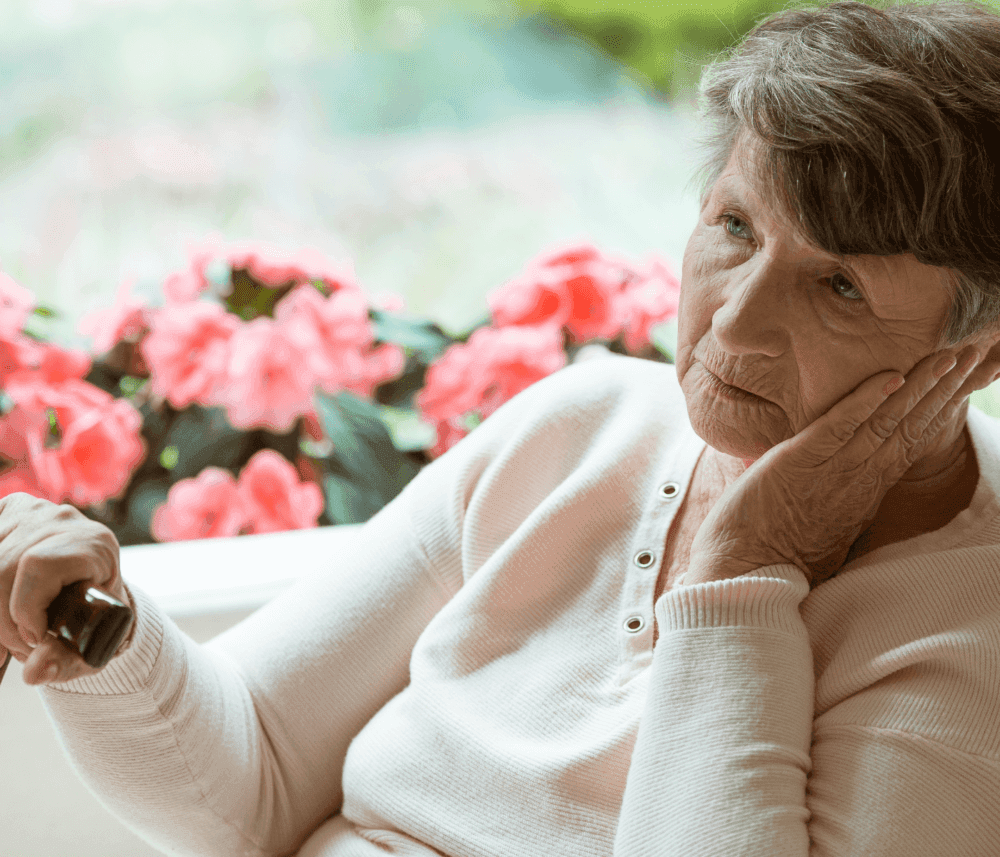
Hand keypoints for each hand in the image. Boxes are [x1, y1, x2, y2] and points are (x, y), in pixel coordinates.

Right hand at [0, 492, 124, 684]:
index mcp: (94, 543)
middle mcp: (62, 519)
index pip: (39, 565)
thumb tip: (34, 673)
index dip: (25, 606)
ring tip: (8, 634)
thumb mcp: (89, 642)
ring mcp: (32, 512)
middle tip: (15, 647)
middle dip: (2, 621)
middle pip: (3, 568)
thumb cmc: (93, 617)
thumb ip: (63, 661)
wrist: (90, 588)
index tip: (34, 638)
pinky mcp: (7, 511)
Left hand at [685, 345, 985, 587]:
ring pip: (886, 421)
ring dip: (919, 386)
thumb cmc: (771, 554)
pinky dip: (864, 400)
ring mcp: (832, 470)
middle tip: (973, 355)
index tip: (962, 383)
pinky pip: (838, 426)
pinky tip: (890, 377)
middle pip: (911, 426)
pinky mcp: (798, 463)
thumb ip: (840, 499)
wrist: (741, 577)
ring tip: (949, 356)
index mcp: (864, 491)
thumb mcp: (823, 527)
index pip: (910, 441)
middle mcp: (858, 479)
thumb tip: (848, 487)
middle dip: (944, 389)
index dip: (938, 410)